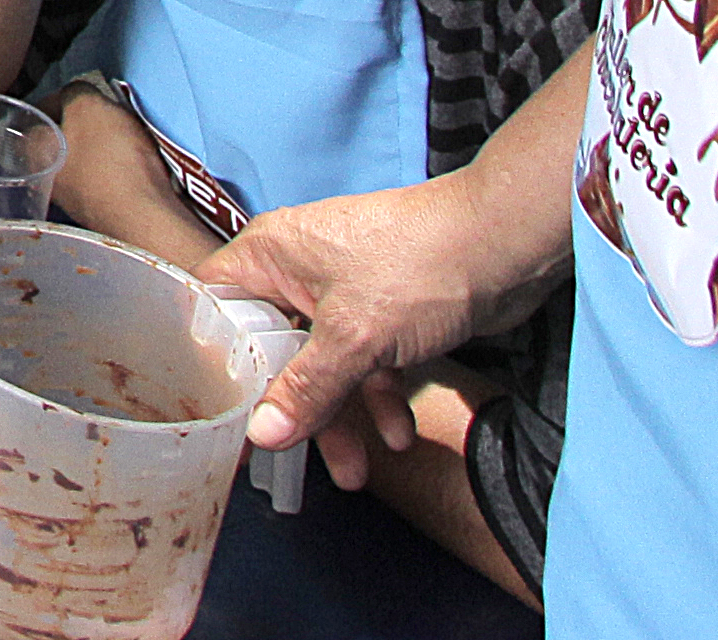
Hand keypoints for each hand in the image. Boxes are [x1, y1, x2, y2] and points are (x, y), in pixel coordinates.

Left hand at [50, 86, 222, 266]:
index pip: (39, 112)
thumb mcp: (88, 106)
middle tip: (107, 113)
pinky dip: (120, 166)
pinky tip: (137, 162)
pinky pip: (108, 178)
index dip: (63, 96)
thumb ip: (76, 90)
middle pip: (64, 136)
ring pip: (87, 157)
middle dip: (86, 121)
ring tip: (127, 135)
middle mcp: (47, 180)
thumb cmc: (111, 159)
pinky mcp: (104, 212)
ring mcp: (76, 200)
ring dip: (105, 143)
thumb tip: (76, 94)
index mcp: (33, 153)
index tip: (85, 94)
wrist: (147, 216)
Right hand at [198, 170, 546, 484]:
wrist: (507, 244)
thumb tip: (261, 436)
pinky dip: (379, 397)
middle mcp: (300, 270)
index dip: (210, 359)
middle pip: (273, 347)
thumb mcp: (353, 338)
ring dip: (342, 417)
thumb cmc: (418, 266)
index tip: (216, 414)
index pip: (215, 304)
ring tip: (358, 473)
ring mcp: (345, 291)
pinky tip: (399, 434)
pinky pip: (365, 362)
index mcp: (271, 254)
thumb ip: (306, 390)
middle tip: (291, 462)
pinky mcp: (385, 311)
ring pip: (324, 363)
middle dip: (292, 409)